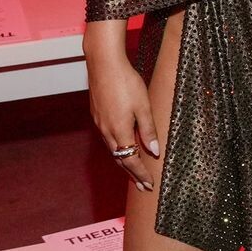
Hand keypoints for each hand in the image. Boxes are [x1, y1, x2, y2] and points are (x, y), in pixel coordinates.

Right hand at [85, 41, 160, 190]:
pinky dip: (117, 149)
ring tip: (134, 171)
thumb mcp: (143, 106)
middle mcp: (107, 131)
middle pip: (120, 159)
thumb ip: (148, 130)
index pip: (131, 160)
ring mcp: (100, 123)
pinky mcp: (97, 115)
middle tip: (143, 186)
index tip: (150, 185)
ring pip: (113, 149)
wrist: (103, 64)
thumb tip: (154, 152)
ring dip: (124, 162)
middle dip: (132, 174)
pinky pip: (108, 139)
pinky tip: (123, 147)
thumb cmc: (126, 82)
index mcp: (119, 131)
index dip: (141, 174)